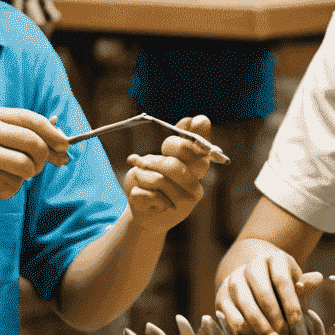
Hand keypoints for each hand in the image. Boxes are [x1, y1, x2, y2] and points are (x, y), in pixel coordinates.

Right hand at [0, 108, 68, 203]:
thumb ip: (20, 134)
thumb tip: (63, 141)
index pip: (31, 119)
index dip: (53, 134)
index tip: (65, 146)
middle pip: (34, 143)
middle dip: (43, 159)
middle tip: (36, 167)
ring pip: (25, 167)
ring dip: (26, 177)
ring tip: (11, 176)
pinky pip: (8, 187)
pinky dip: (8, 191)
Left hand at [122, 114, 211, 235]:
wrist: (146, 214)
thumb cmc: (157, 181)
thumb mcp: (167, 157)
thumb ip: (182, 140)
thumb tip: (196, 119)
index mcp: (199, 169)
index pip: (197, 149)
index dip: (178, 143)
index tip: (165, 146)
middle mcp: (196, 187)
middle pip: (173, 165)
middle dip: (150, 161)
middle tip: (139, 161)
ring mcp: (184, 203)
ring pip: (156, 180)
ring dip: (140, 176)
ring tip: (140, 179)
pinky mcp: (168, 214)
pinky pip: (144, 195)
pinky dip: (135, 192)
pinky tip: (140, 196)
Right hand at [218, 248, 321, 334]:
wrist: (252, 279)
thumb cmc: (281, 285)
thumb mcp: (294, 282)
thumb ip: (304, 284)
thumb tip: (318, 279)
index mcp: (273, 259)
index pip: (282, 280)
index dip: (290, 302)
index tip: (297, 322)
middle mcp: (251, 266)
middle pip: (263, 293)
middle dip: (276, 319)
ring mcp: (234, 280)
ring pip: (246, 305)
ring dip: (261, 327)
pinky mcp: (222, 297)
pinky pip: (232, 316)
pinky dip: (245, 330)